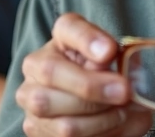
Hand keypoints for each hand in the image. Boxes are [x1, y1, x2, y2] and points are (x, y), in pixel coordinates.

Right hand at [14, 13, 152, 136]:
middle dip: (93, 87)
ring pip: (60, 113)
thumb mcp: (111, 58)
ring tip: (122, 114)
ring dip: (100, 119)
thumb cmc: (100, 73)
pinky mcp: (35, 130)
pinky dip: (98, 134)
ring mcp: (30, 99)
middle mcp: (35, 65)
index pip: (68, 28)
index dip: (88, 39)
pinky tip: (112, 126)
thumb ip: (110, 56)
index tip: (109, 51)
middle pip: (52, 72)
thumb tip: (113, 62)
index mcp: (60, 38)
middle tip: (124, 92)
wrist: (82, 99)